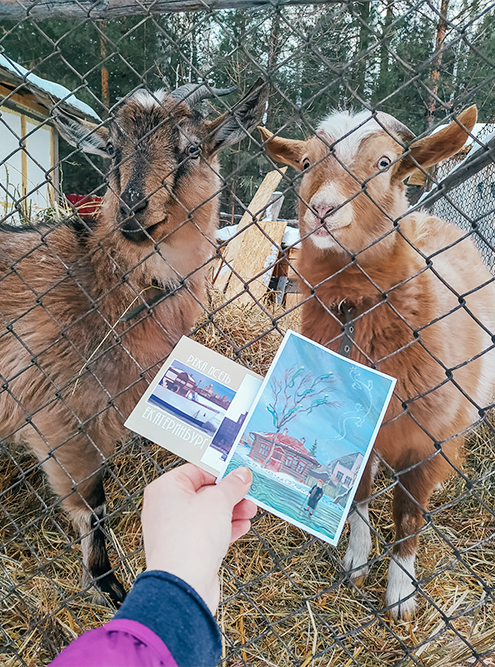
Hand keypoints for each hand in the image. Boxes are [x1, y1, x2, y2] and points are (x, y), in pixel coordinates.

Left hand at [142, 463, 255, 612]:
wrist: (183, 587)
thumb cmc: (190, 541)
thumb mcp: (218, 502)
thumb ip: (232, 485)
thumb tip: (241, 475)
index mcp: (165, 489)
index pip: (195, 471)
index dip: (220, 472)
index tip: (239, 474)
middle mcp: (165, 508)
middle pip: (202, 493)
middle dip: (229, 495)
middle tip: (248, 494)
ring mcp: (173, 531)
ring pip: (207, 514)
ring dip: (231, 512)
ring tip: (250, 511)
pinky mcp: (184, 551)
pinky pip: (206, 533)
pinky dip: (224, 529)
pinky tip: (241, 527)